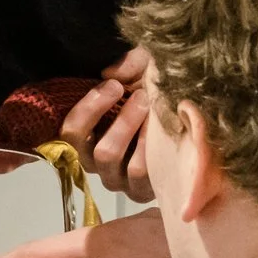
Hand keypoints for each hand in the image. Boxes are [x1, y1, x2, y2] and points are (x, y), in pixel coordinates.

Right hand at [64, 54, 153, 201]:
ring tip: (153, 108)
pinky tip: (165, 132)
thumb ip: (126, 65)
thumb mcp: (142, 70)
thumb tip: (111, 73)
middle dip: (119, 120)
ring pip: (118, 162)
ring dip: (133, 131)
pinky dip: (150, 150)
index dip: (88, 109)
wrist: (186, 117)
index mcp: (85, 136)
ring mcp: (117, 180)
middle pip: (95, 151)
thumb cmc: (154, 92)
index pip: (70, 132)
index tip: (114, 85)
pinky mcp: (139, 192)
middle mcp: (95, 163)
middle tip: (142, 95)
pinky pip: (140, 174)